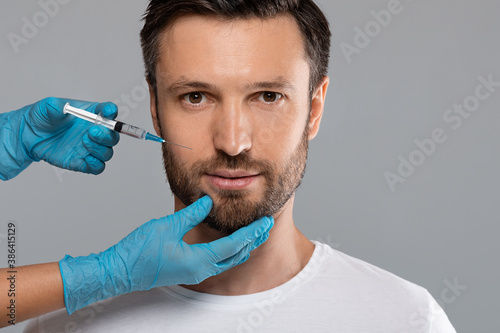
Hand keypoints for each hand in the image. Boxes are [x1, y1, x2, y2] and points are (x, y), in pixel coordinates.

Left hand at [0, 97, 119, 179]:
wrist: (30, 135)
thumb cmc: (43, 118)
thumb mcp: (47, 107)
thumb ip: (56, 106)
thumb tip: (63, 108)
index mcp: (91, 114)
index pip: (108, 112)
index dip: (111, 111)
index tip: (108, 111)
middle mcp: (95, 132)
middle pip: (113, 136)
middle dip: (106, 135)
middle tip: (91, 132)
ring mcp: (90, 148)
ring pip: (108, 152)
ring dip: (99, 148)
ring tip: (83, 141)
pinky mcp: (83, 162)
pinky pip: (98, 167)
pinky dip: (96, 164)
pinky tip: (86, 158)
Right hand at [59, 196, 273, 313]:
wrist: (120, 271)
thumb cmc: (139, 251)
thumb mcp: (167, 226)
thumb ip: (191, 214)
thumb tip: (208, 201)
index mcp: (199, 260)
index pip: (234, 245)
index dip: (251, 232)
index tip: (264, 221)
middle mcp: (201, 270)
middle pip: (235, 255)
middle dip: (252, 240)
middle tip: (264, 225)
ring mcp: (195, 272)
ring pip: (228, 261)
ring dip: (242, 246)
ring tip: (253, 233)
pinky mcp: (188, 270)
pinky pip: (217, 262)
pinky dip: (229, 251)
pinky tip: (230, 243)